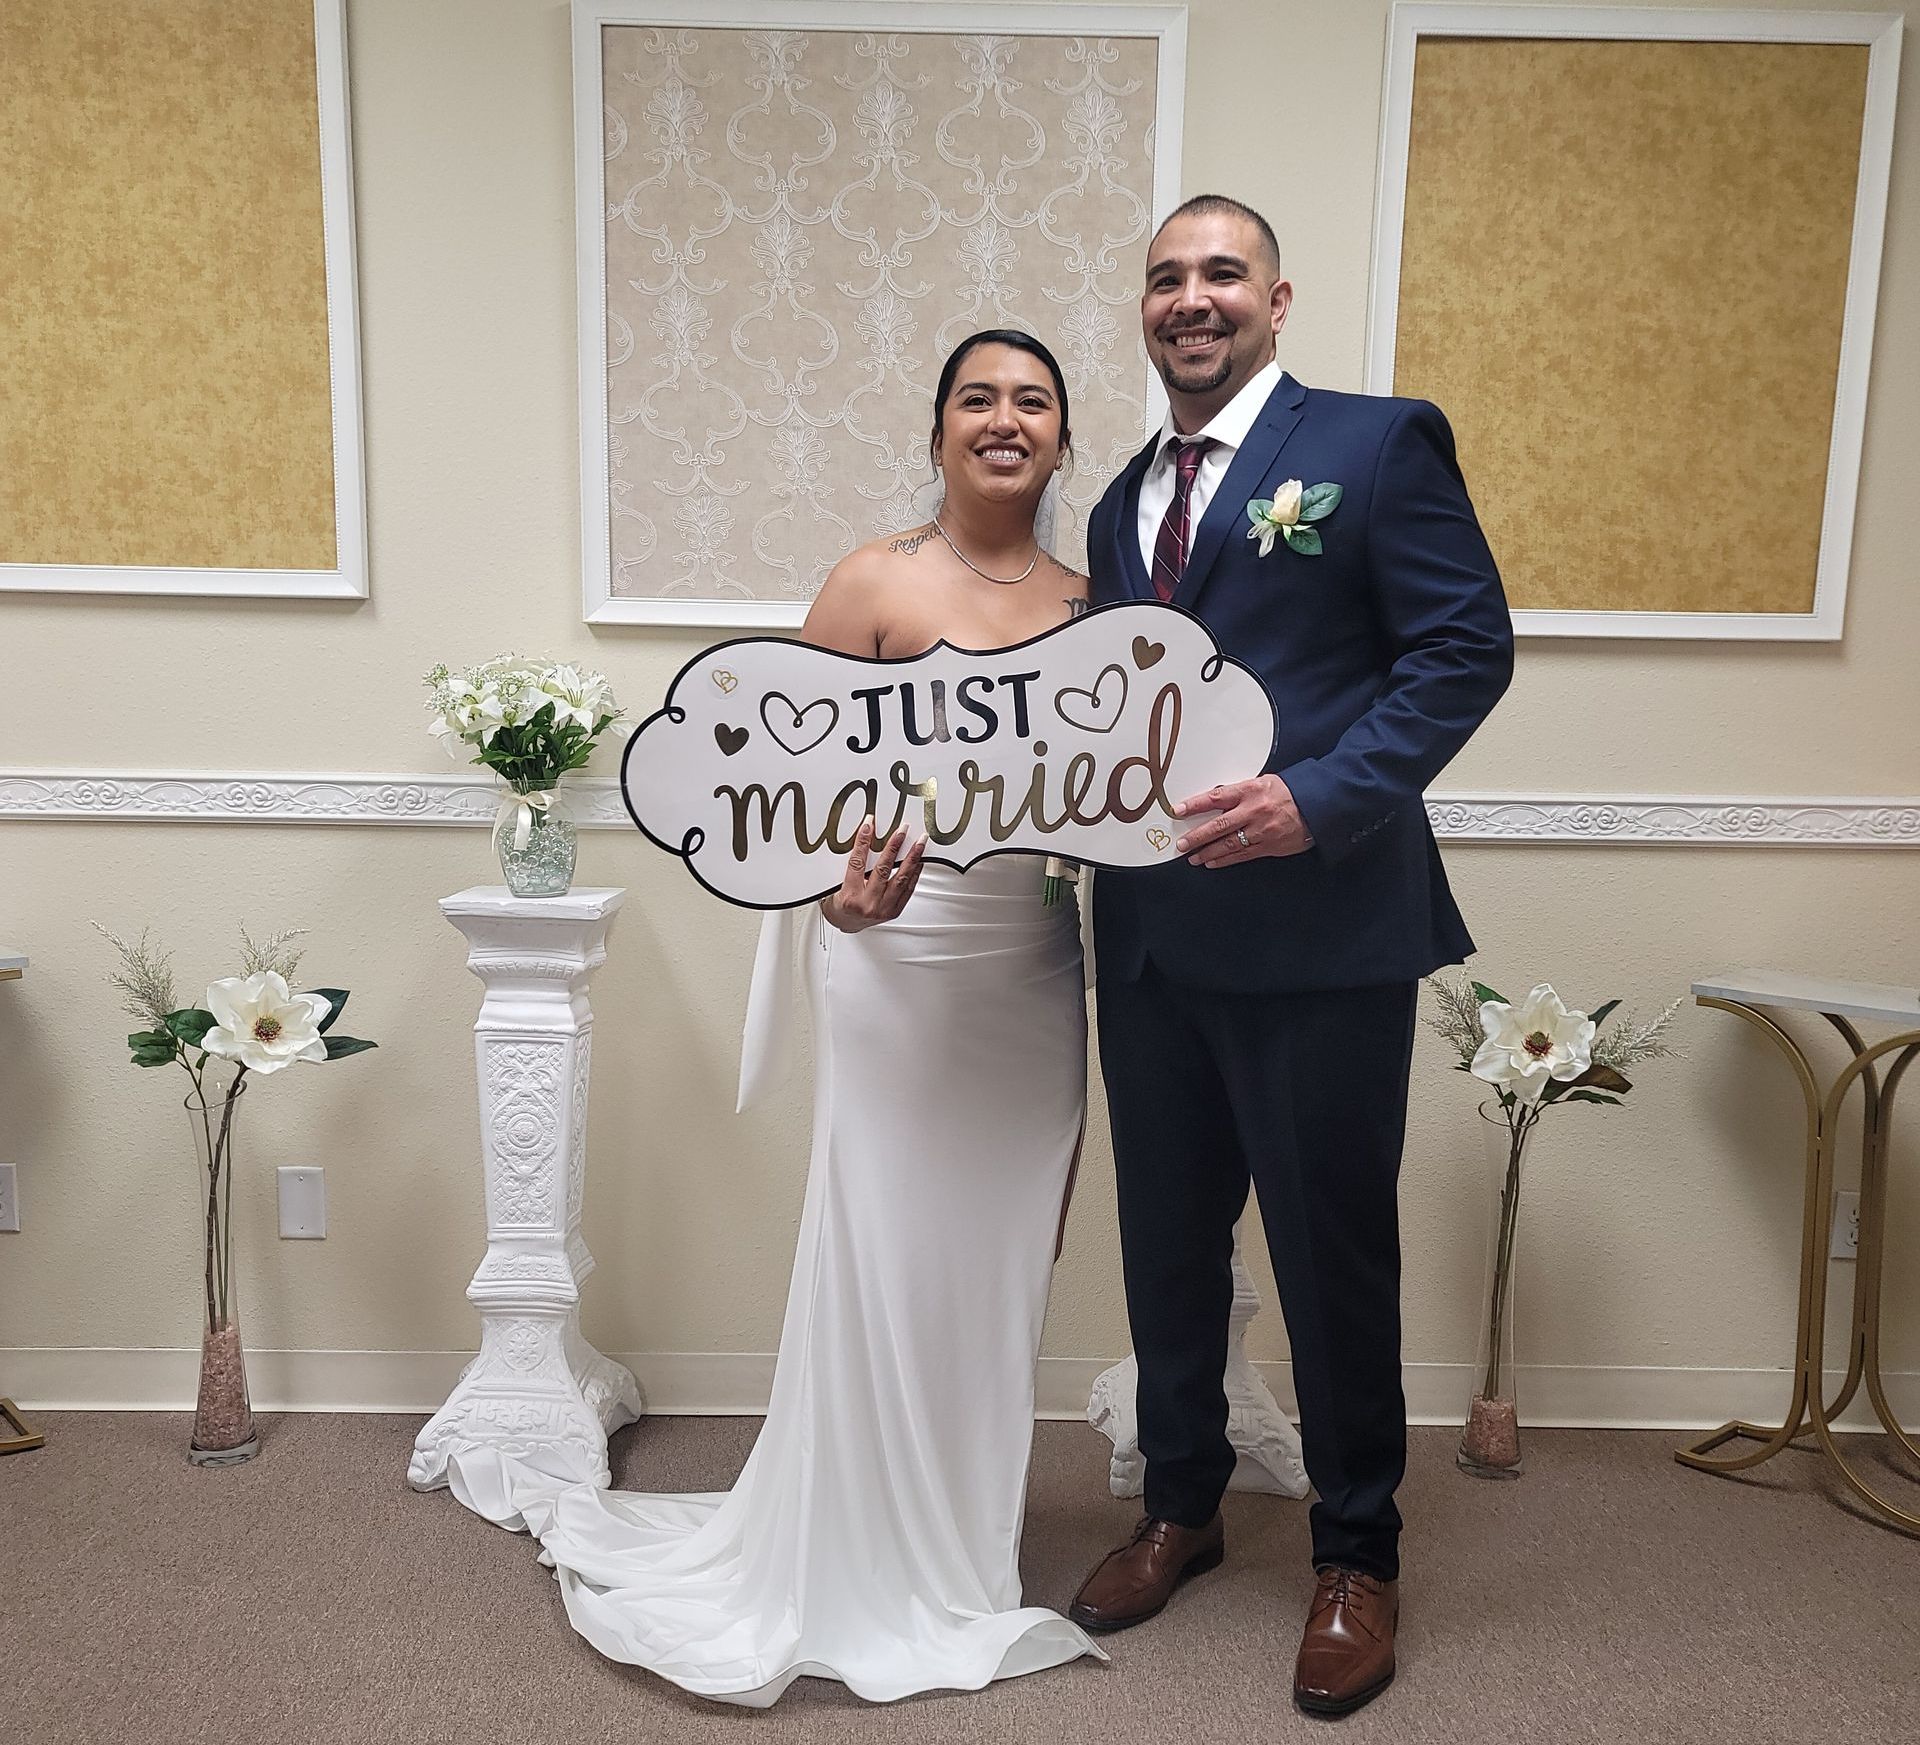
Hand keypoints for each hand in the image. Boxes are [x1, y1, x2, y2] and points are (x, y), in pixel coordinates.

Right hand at [820, 818, 927, 931]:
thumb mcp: (838, 884)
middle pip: (883, 869)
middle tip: (902, 830)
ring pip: (901, 879)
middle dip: (894, 846)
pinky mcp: (894, 911)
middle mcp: (868, 904)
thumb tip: (866, 839)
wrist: (847, 923)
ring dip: (912, 858)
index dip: (863, 841)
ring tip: (919, 843)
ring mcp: (883, 909)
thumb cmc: (842, 904)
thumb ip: (853, 866)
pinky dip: (914, 873)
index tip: (869, 824)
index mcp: (850, 896)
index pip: (857, 862)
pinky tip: (918, 861)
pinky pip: (908, 889)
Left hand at [1172, 774, 1312, 867]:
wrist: (1317, 806)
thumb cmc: (1289, 792)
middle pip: (1219, 825)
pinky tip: (1212, 863)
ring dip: (1208, 852)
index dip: (1194, 805)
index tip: (1178, 810)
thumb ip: (1239, 792)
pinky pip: (1242, 855)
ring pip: (1228, 844)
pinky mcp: (1268, 846)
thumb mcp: (1263, 782)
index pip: (1216, 797)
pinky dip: (1225, 860)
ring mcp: (1261, 831)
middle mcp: (1254, 811)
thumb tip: (1215, 800)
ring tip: (1193, 857)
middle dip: (1197, 836)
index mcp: (1250, 791)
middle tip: (1182, 844)